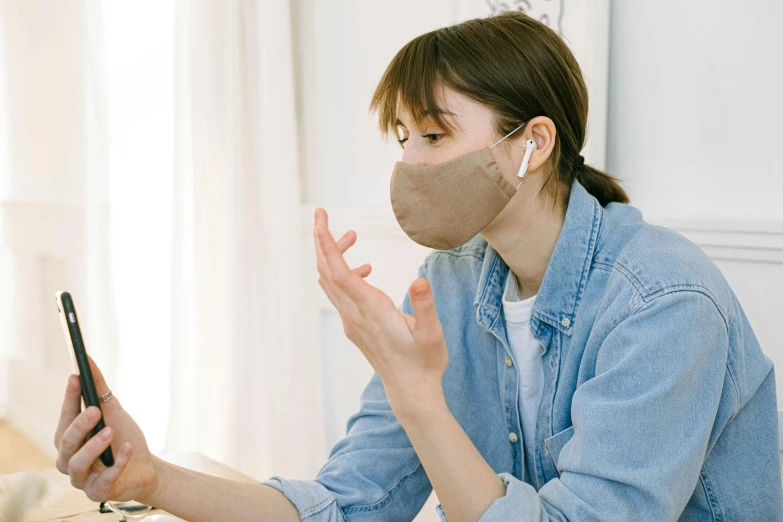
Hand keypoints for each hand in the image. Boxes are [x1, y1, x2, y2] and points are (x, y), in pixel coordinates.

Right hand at [54, 355, 160, 503]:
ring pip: (78, 464)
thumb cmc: (123, 438)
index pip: (65, 416)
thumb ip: (99, 390)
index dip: (69, 398)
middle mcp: (69, 459)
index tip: (76, 377)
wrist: (145, 468)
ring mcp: (82, 478)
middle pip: (66, 442)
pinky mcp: (98, 492)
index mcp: (69, 438)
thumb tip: (88, 361)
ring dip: (94, 446)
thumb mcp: (114, 411)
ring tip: (110, 431)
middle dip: (80, 424)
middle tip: (95, 410)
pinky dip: (116, 463)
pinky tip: (126, 449)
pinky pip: (103, 480)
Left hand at [313, 208, 447, 414]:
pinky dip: (343, 273)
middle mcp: (354, 314)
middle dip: (322, 241)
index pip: (339, 271)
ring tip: (352, 237)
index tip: (319, 219)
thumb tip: (419, 280)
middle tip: (323, 215)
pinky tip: (365, 270)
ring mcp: (352, 321)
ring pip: (330, 282)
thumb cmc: (425, 361)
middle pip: (326, 271)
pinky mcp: (355, 327)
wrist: (412, 390)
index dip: (327, 243)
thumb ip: (425, 306)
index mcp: (371, 309)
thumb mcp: (432, 334)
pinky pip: (339, 294)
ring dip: (333, 256)